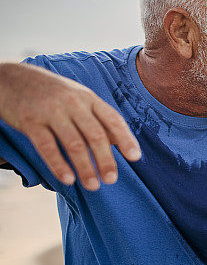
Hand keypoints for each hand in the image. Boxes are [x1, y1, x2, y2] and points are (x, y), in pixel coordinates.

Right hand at [0, 63, 140, 189]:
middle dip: (106, 160)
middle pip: (95, 135)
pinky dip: (59, 165)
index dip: (126, 139)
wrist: (11, 78)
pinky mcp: (30, 121)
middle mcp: (73, 103)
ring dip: (85, 167)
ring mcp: (51, 111)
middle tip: (111, 180)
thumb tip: (119, 142)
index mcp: (88, 98)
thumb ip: (98, 118)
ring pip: (74, 144)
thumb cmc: (52, 93)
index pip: (113, 119)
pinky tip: (68, 179)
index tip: (136, 157)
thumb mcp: (79, 98)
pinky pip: (47, 147)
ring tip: (93, 186)